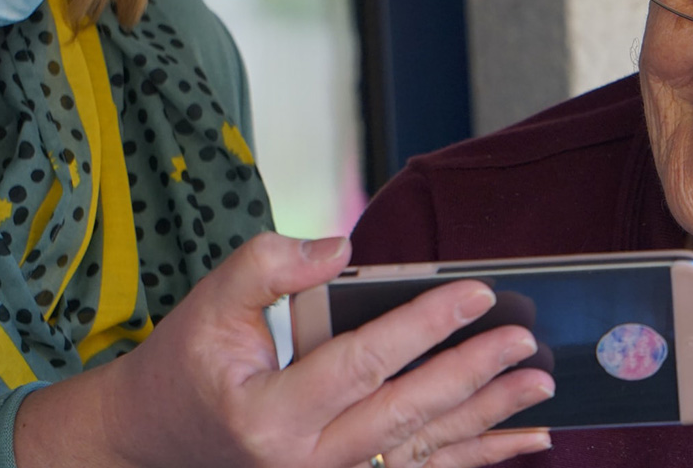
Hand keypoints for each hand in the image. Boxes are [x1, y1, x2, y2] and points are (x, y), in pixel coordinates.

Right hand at [15, 232, 553, 467]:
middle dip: (473, 374)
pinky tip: (520, 442)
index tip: (477, 291)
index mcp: (270, 412)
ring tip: (539, 388)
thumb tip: (342, 246)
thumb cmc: (186, 366)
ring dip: (488, 420)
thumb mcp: (209, 303)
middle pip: (406, 413)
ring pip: (423, 450)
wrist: (152, 442)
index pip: (362, 361)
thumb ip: (270, 265)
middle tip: (524, 341)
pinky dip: (475, 459)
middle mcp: (305, 460)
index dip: (424, 324)